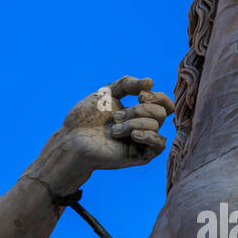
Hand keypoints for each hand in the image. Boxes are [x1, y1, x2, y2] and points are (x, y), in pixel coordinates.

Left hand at [59, 76, 173, 172]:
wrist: (73, 139)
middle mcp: (142, 126)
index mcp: (137, 112)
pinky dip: (149, 135)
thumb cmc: (86, 117)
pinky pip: (159, 145)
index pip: (164, 103)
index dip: (158, 97)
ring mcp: (141, 141)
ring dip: (134, 122)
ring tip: (113, 129)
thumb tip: (151, 82)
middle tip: (116, 117)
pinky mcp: (139, 156)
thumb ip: (127, 84)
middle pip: (160, 112)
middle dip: (139, 109)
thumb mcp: (107, 93)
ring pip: (157, 125)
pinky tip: (133, 134)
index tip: (140, 95)